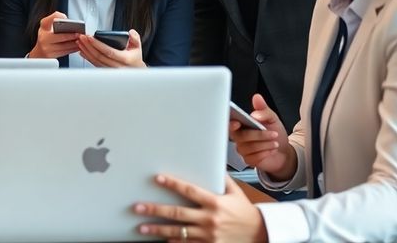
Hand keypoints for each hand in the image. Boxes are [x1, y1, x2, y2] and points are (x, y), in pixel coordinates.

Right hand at [29, 12, 79, 58]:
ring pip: (64, 46)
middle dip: (72, 35)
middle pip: (61, 36)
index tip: (67, 20)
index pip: (49, 20)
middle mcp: (43, 38)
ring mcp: (46, 49)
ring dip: (75, 43)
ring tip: (81, 40)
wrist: (39, 52)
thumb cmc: (46, 37)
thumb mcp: (47, 25)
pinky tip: (78, 46)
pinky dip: (73, 49)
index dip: (59, 19)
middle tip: (80, 34)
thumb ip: (54, 18)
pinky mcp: (51, 56)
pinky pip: (65, 52)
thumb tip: (64, 18)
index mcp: (43, 28)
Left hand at [76, 30, 145, 67]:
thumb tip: (130, 33)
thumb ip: (135, 38)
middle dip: (88, 46)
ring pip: (95, 60)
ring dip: (86, 51)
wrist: (135, 72)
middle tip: (82, 37)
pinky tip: (82, 51)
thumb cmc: (135, 58)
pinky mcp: (104, 71)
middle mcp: (116, 66)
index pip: (108, 51)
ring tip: (80, 42)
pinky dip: (87, 57)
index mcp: (125, 59)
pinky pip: (94, 64)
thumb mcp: (138, 47)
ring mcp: (109, 70)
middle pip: (99, 56)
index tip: (90, 37)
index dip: (98, 44)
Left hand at [134, 175, 265, 241]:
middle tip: (138, 207)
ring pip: (177, 232)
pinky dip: (173, 242)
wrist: (258, 234)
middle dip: (155, 210)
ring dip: (158, 230)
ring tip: (142, 227)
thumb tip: (210, 162)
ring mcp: (207, 235)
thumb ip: (220, 178)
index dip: (173, 184)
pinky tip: (161, 240)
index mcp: (215, 202)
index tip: (158, 178)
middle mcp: (209, 219)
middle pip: (177, 213)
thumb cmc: (244, 212)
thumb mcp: (235, 192)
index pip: (189, 190)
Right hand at [230, 94, 295, 180]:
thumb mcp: (272, 118)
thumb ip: (264, 109)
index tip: (237, 123)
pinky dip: (266, 153)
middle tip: (273, 133)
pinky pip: (254, 157)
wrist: (283, 151)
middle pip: (241, 136)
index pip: (230, 123)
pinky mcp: (248, 160)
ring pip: (249, 147)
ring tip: (275, 142)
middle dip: (259, 135)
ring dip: (265, 144)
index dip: (230, 124)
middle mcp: (239, 137)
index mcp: (242, 124)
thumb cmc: (275, 133)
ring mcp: (243, 149)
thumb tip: (257, 99)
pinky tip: (272, 150)